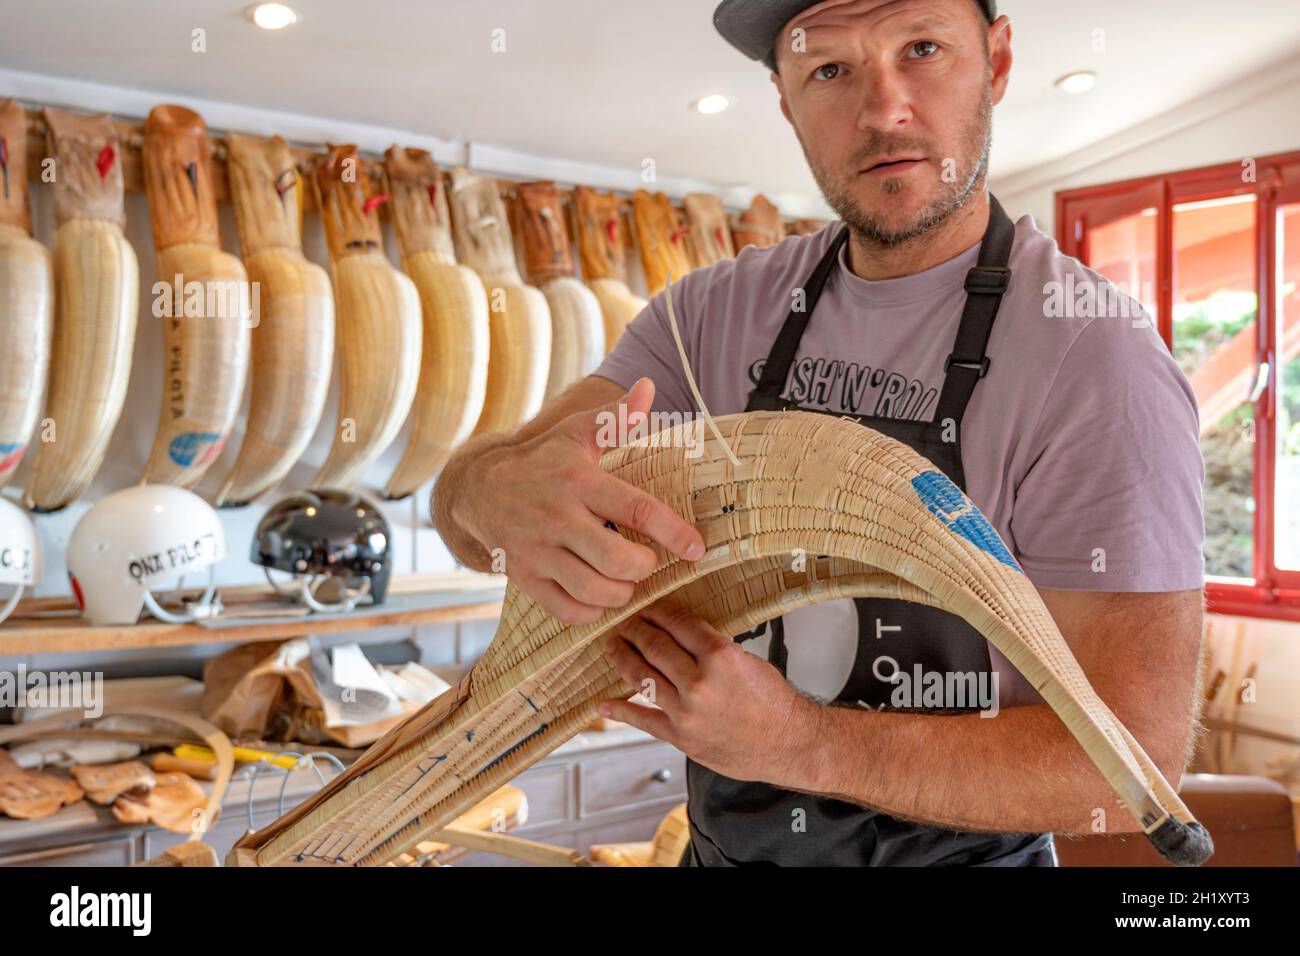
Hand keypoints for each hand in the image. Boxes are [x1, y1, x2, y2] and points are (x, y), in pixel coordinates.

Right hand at [455, 379, 705, 625]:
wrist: (479, 489)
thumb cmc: (541, 460)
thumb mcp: (575, 433)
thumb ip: (616, 417)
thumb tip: (649, 386)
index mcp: (579, 481)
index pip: (636, 509)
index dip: (673, 532)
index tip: (696, 548)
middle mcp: (558, 517)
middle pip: (617, 559)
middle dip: (643, 567)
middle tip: (646, 560)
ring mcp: (538, 551)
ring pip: (593, 590)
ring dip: (620, 592)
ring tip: (624, 579)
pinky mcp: (524, 577)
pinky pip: (566, 610)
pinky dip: (591, 611)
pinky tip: (597, 595)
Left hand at [598, 599, 822, 788]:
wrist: (788, 743)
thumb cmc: (774, 702)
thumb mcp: (748, 661)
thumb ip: (713, 648)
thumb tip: (682, 635)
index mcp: (720, 656)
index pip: (678, 624)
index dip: (658, 611)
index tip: (647, 606)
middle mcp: (699, 682)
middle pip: (655, 647)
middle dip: (635, 630)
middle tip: (624, 622)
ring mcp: (686, 711)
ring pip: (643, 677)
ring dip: (623, 658)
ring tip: (612, 646)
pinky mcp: (680, 737)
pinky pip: (644, 720)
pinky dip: (621, 711)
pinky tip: (604, 702)